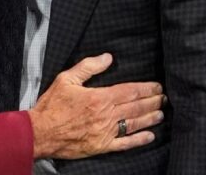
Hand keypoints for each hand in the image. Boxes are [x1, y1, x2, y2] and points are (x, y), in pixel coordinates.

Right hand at [28, 53, 163, 159]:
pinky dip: (139, 140)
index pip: (129, 91)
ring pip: (134, 124)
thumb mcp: (66, 79)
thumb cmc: (52, 106)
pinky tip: (149, 136)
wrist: (40, 133)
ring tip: (161, 113)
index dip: (146, 88)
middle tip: (164, 98)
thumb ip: (88, 67)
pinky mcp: (102, 146)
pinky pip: (125, 144)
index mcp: (99, 98)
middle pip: (135, 107)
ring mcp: (105, 132)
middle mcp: (106, 116)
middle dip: (152, 101)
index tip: (157, 86)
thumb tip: (108, 58)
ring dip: (150, 118)